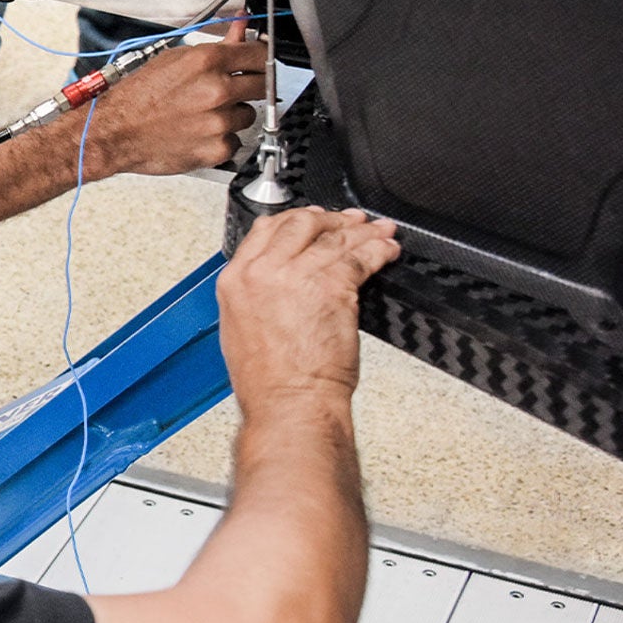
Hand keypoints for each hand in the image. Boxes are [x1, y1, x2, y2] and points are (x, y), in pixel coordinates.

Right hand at [83, 35, 267, 176]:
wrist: (115, 133)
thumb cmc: (136, 98)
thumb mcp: (174, 60)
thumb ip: (216, 45)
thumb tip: (240, 27)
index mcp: (207, 62)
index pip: (260, 55)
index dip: (259, 59)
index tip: (256, 64)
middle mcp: (216, 91)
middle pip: (261, 85)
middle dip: (247, 87)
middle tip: (225, 92)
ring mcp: (218, 121)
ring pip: (248, 115)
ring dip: (232, 114)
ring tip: (203, 114)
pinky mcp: (217, 148)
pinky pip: (235, 141)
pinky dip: (221, 138)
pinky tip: (199, 132)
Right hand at [218, 207, 400, 412]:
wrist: (289, 404)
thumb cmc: (269, 382)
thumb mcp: (241, 328)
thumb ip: (257, 294)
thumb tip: (280, 279)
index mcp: (235, 280)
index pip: (265, 229)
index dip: (294, 218)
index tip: (312, 219)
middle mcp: (263, 272)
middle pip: (300, 224)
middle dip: (330, 219)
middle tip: (349, 221)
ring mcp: (296, 276)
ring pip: (335, 238)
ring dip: (362, 232)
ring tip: (379, 232)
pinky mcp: (331, 287)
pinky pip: (361, 257)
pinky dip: (379, 250)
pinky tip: (387, 251)